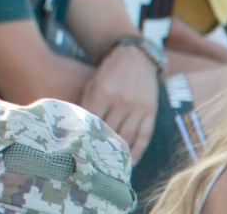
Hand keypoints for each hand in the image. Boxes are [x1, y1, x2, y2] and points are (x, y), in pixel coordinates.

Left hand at [79, 44, 158, 162]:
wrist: (134, 57)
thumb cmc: (108, 73)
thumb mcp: (92, 84)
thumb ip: (86, 105)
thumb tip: (76, 128)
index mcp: (102, 93)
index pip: (91, 122)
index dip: (85, 138)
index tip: (79, 152)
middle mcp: (121, 102)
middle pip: (109, 132)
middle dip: (100, 149)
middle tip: (93, 165)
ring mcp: (138, 108)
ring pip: (127, 137)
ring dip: (119, 154)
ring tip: (110, 167)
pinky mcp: (150, 112)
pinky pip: (144, 136)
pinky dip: (137, 151)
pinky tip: (130, 162)